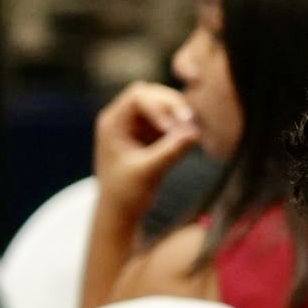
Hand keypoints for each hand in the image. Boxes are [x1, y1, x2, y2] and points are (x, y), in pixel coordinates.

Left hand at [91, 82, 202, 210]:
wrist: (120, 212)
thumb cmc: (125, 194)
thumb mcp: (148, 172)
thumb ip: (170, 151)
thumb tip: (194, 132)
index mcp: (112, 123)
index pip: (138, 97)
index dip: (160, 105)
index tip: (174, 126)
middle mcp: (123, 119)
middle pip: (152, 94)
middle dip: (172, 106)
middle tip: (190, 124)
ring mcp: (136, 126)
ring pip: (163, 105)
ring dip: (179, 116)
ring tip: (190, 135)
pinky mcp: (149, 135)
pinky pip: (169, 120)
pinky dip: (181, 126)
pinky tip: (188, 140)